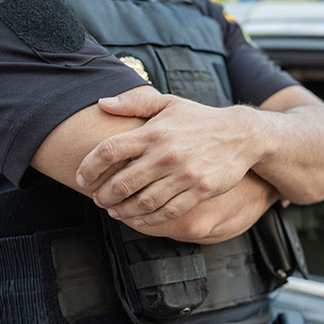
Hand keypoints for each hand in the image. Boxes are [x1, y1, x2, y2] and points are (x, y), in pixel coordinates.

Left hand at [76, 92, 264, 226]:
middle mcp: (166, 155)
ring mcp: (184, 175)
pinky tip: (139, 220)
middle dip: (103, 196)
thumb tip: (101, 103)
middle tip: (98, 199)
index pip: (109, 151)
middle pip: (122, 182)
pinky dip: (148, 220)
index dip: (89, 167)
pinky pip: (167, 212)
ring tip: (115, 211)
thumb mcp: (169, 103)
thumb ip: (134, 103)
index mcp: (154, 132)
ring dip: (123, 211)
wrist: (241, 135)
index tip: (81, 178)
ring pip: (143, 202)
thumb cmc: (200, 119)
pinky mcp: (199, 190)